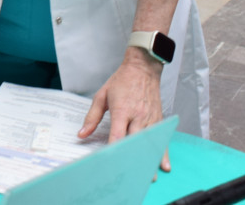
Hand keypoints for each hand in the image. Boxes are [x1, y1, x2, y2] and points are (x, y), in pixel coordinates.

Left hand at [78, 48, 170, 171]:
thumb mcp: (102, 95)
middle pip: (135, 141)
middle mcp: (138, 115)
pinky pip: (160, 138)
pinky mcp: (158, 119)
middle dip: (132, 158)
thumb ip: (92, 117)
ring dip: (148, 159)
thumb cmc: (122, 81)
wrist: (143, 68)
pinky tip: (163, 164)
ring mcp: (150, 118)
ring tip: (147, 176)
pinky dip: (162, 152)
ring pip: (149, 143)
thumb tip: (81, 134)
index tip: (110, 162)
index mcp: (122, 109)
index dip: (114, 149)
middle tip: (129, 175)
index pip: (118, 134)